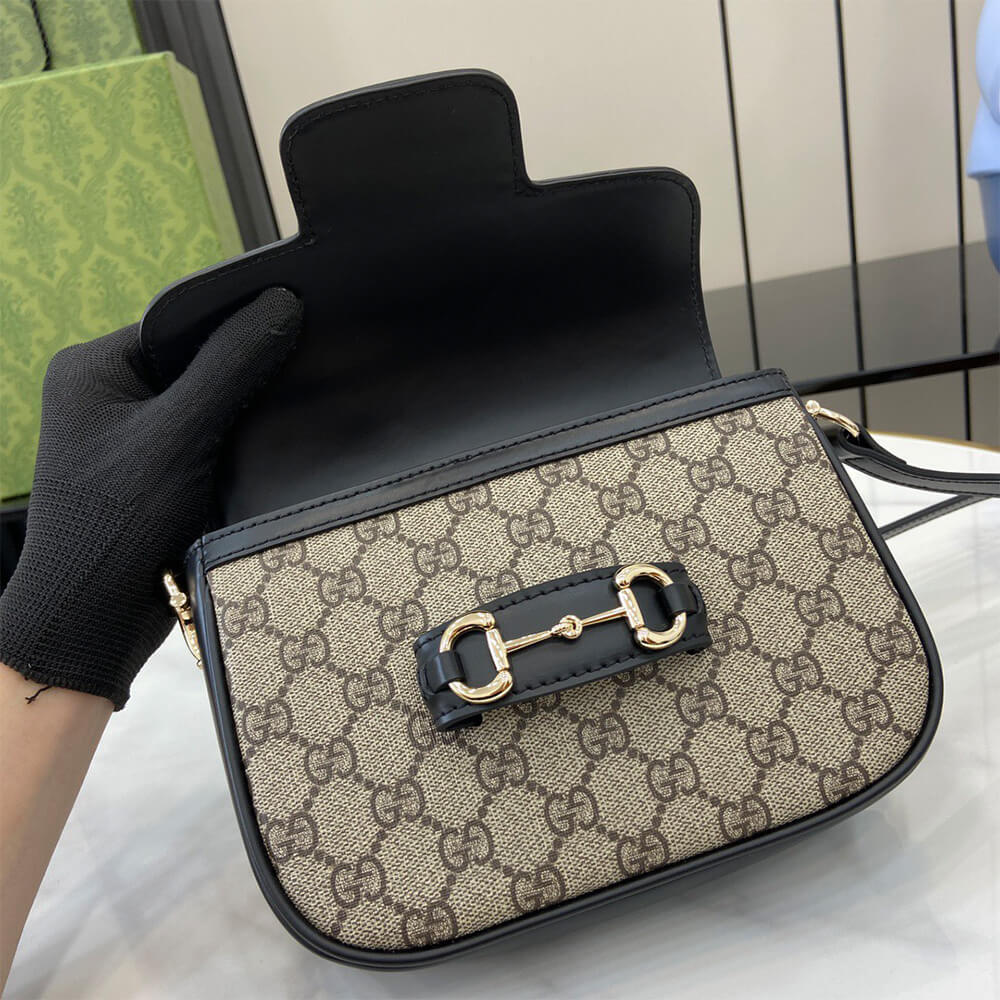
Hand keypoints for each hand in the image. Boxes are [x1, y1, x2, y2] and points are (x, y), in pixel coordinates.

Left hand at [0, 288, 302, 707]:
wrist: (95, 619)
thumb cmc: (117, 522)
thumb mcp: (179, 433)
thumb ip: (230, 367)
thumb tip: (281, 305)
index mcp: (93, 367)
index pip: (179, 323)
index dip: (236, 323)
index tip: (295, 322)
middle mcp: (106, 394)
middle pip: (195, 361)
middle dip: (242, 372)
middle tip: (299, 368)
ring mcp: (130, 436)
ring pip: (205, 401)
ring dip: (240, 411)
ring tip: (287, 408)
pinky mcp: (155, 471)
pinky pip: (205, 438)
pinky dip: (233, 443)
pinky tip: (266, 446)